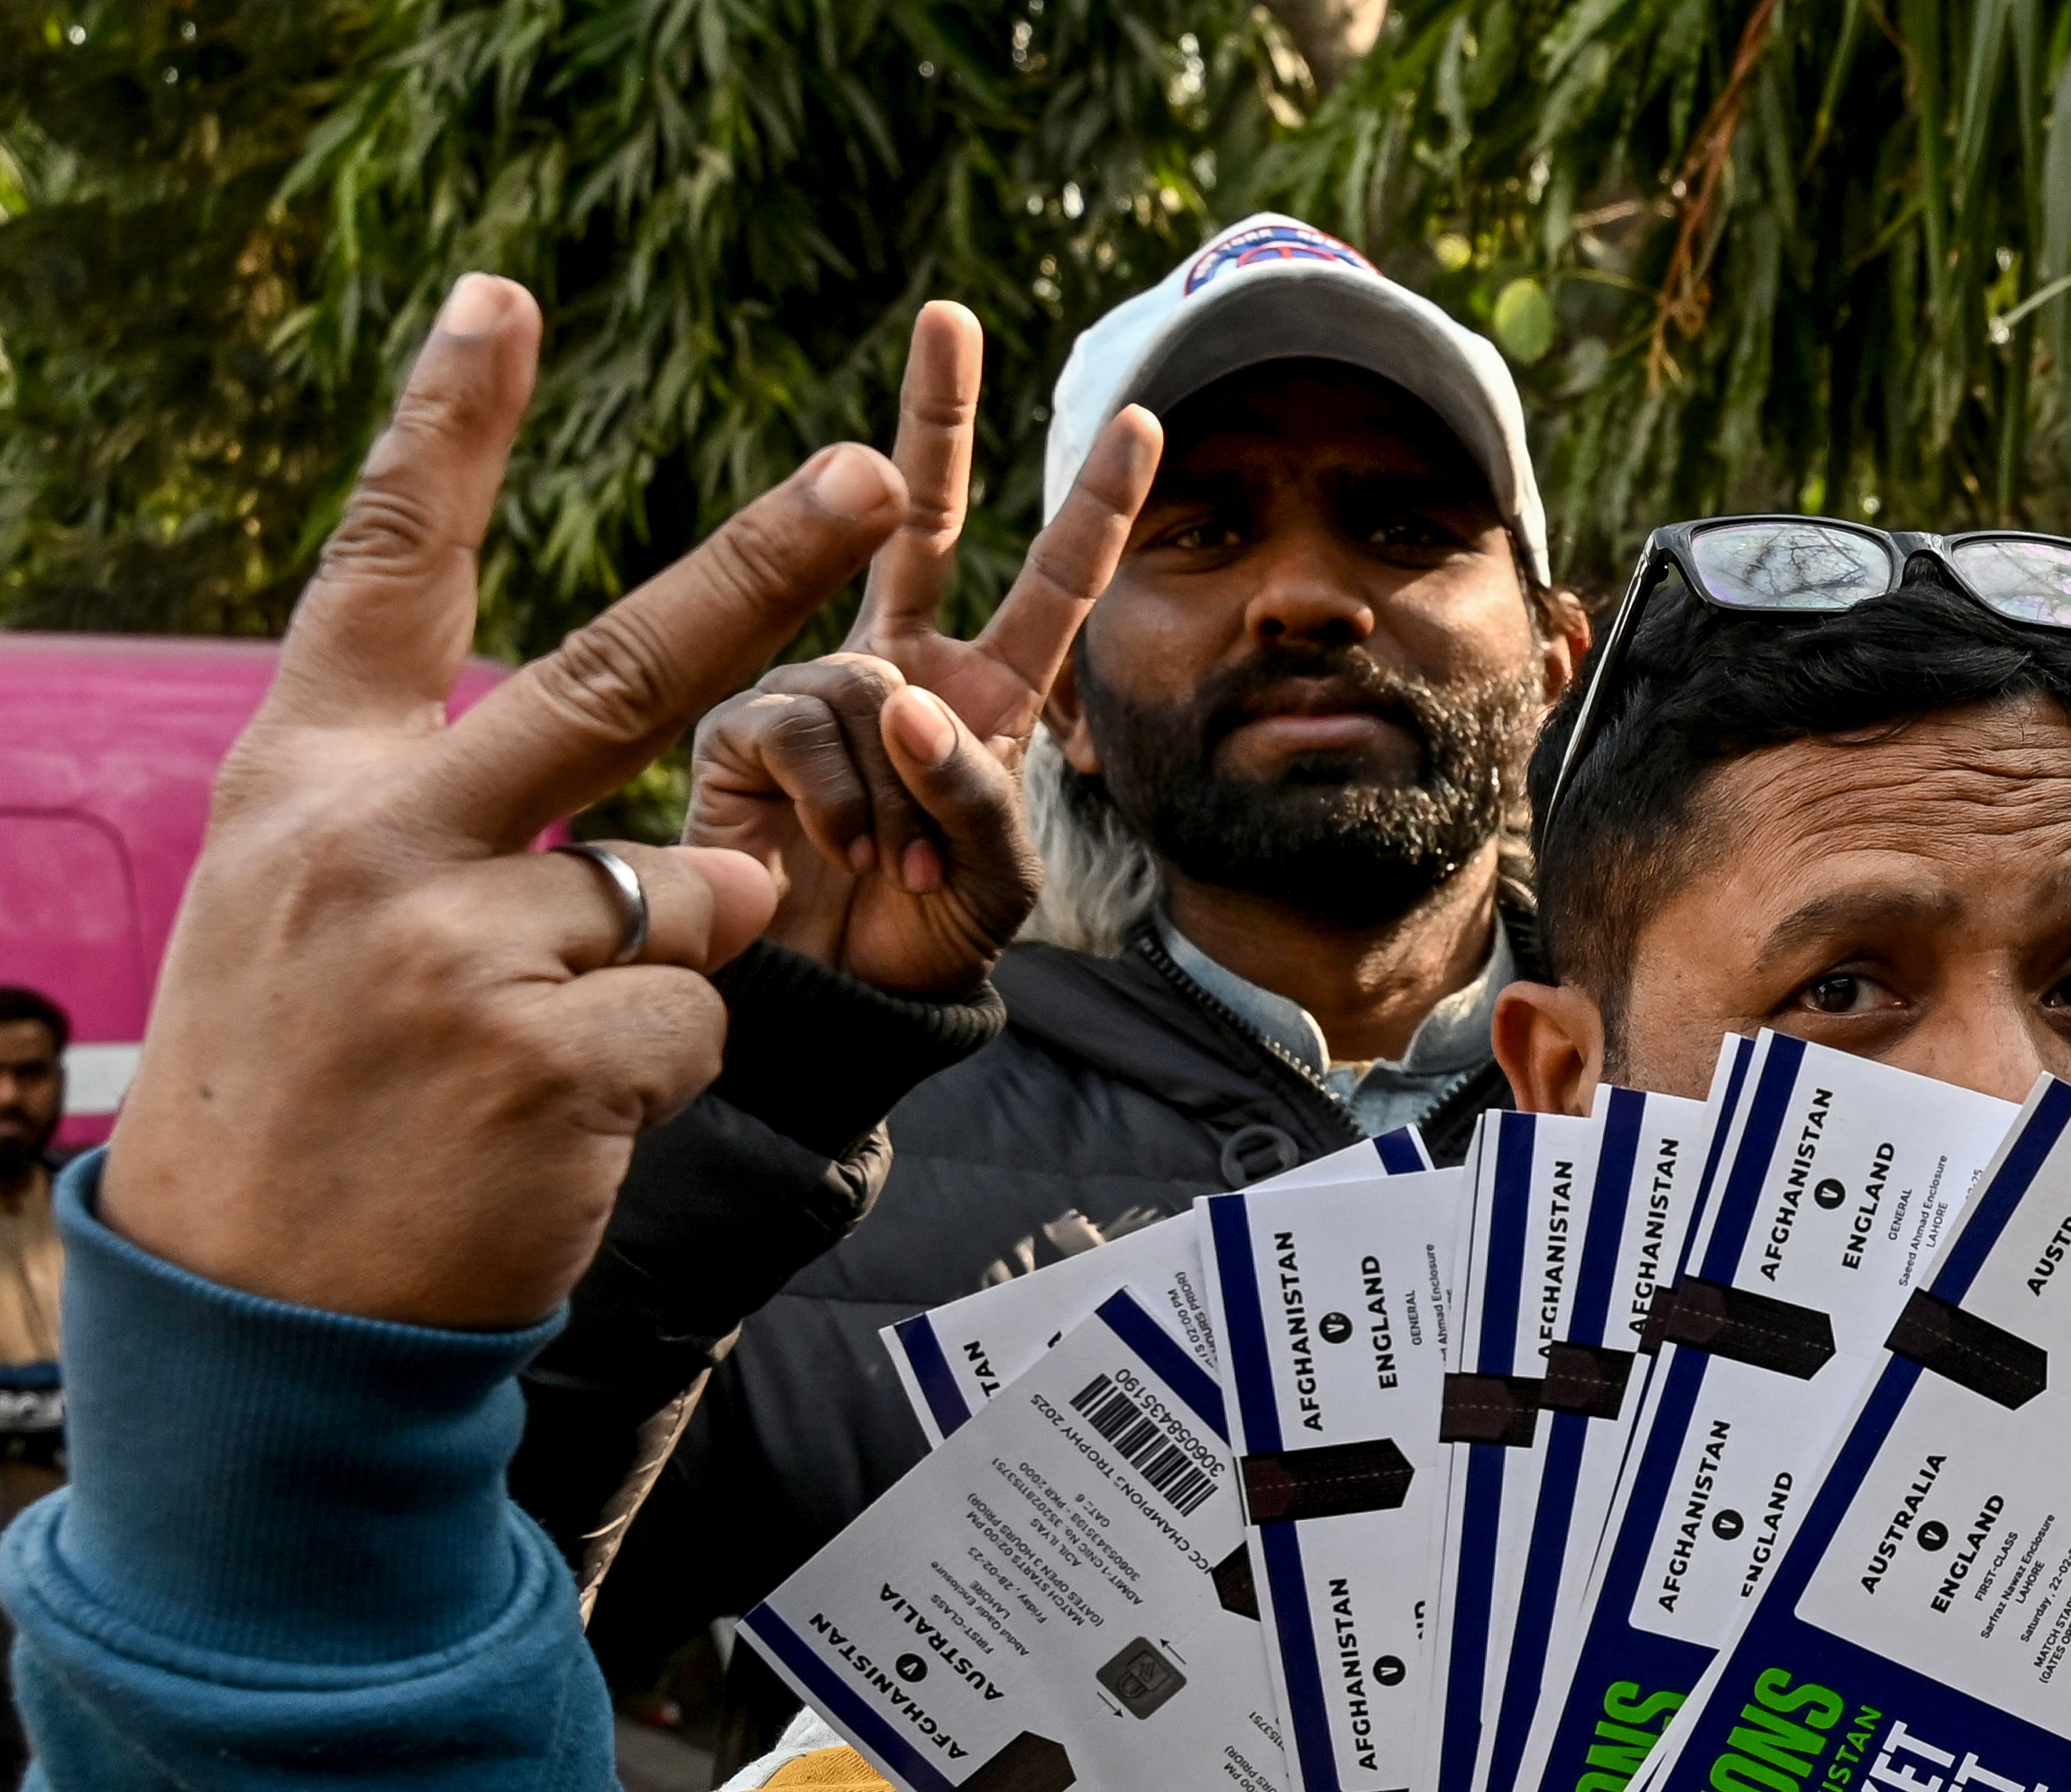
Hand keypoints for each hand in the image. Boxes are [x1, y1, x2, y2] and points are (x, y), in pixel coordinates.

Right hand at [100, 273, 907, 1328]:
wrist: (255, 1303)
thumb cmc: (294, 1085)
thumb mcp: (298, 907)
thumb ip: (438, 815)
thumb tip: (668, 817)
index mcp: (305, 780)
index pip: (382, 574)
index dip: (446, 431)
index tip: (502, 298)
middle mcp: (376, 839)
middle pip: (615, 667)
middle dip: (764, 564)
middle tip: (881, 463)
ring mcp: (460, 948)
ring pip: (693, 891)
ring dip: (666, 966)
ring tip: (529, 1055)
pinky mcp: (547, 1059)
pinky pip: (702, 1021)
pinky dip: (667, 1069)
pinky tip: (558, 1124)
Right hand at [683, 301, 1161, 992]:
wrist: (831, 1012)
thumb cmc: (918, 944)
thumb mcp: (996, 881)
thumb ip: (979, 790)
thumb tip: (902, 696)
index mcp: (984, 697)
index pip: (1049, 586)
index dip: (1094, 507)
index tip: (1143, 421)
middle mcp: (898, 674)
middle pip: (917, 521)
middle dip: (935, 420)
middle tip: (950, 315)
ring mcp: (818, 694)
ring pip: (877, 683)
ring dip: (903, 789)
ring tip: (899, 865)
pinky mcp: (743, 728)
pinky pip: (804, 724)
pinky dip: (840, 797)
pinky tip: (840, 850)